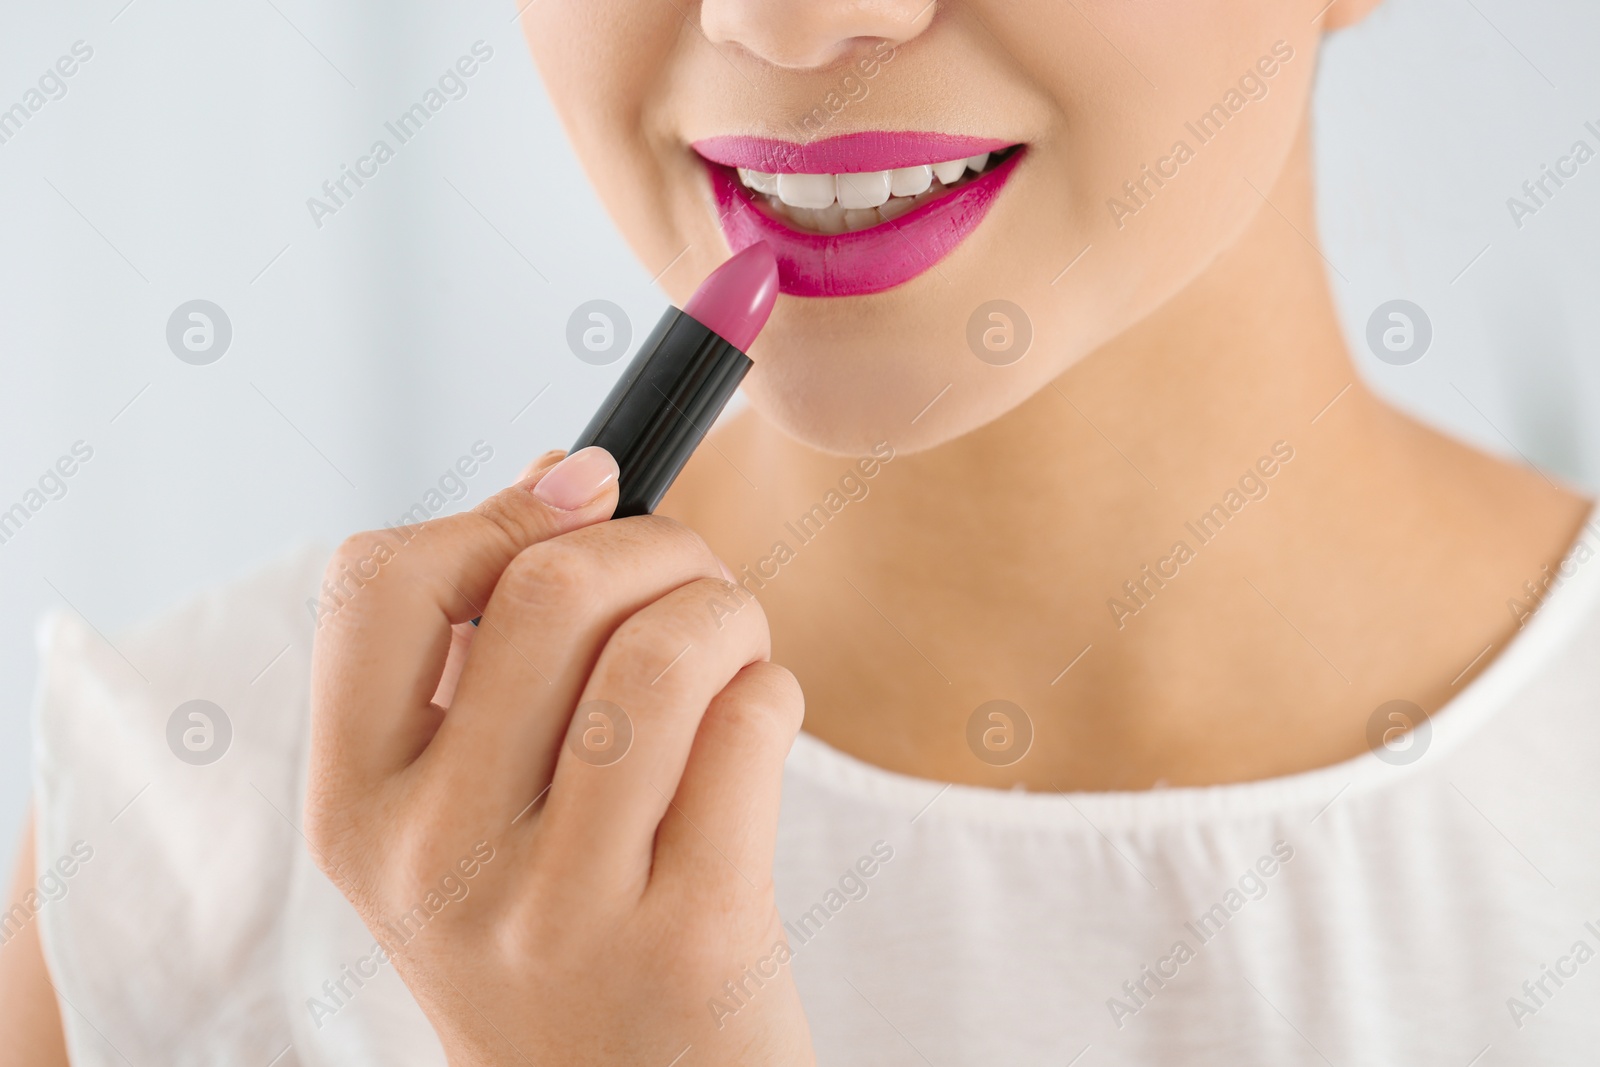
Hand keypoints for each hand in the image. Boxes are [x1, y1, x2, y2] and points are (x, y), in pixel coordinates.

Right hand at [305, 447, 813, 1065]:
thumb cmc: (555, 935)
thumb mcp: (465, 818)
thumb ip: (487, 657)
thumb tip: (566, 477)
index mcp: (356, 810)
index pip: (377, 584)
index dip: (495, 512)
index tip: (581, 499)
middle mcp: (437, 861)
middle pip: (550, 592)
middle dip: (655, 545)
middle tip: (691, 580)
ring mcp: (559, 907)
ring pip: (663, 652)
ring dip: (726, 611)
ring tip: (734, 644)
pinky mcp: (691, 934)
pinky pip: (749, 724)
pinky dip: (771, 690)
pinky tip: (757, 723)